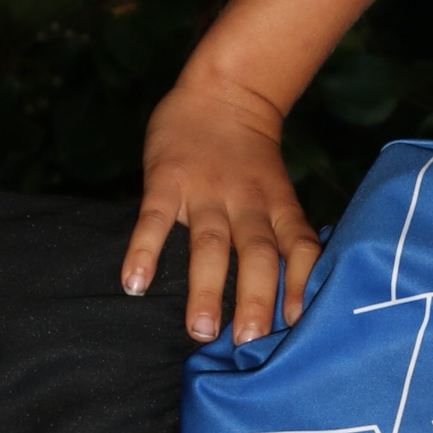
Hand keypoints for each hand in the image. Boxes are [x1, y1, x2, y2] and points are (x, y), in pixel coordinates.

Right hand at [125, 78, 322, 343]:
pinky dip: (143, 250)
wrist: (223, 91)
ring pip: (210, 244)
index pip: (299, 247)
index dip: (301, 283)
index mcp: (278, 207)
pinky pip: (154, 218)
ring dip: (206, 288)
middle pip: (257, 254)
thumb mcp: (278, 193)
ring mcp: (206, 191)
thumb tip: (286, 302)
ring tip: (199, 329)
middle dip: (255, 298)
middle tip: (248, 342)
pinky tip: (132, 284)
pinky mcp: (167, 178)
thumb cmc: (251, 158)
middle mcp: (247, 202)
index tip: (298, 324)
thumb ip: (280, 236)